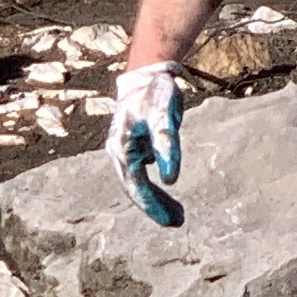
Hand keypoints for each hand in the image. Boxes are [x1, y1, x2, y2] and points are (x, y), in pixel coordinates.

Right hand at [111, 62, 184, 226]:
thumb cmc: (155, 93)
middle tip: (177, 223)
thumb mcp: (163, 116)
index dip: (153, 205)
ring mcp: (126, 150)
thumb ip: (167, 146)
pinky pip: (142, 174)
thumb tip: (171, 179)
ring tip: (176, 215)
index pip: (137, 186)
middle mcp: (119, 153)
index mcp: (121, 149)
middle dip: (154, 207)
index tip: (170, 221)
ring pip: (138, 182)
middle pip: (136, 188)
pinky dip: (154, 186)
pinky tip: (167, 194)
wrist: (148, 73)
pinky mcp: (135, 147)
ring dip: (154, 199)